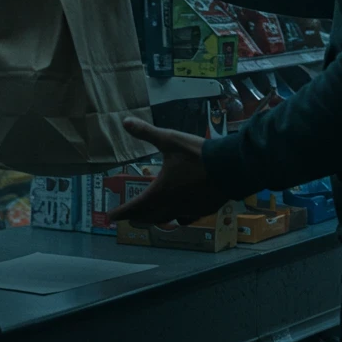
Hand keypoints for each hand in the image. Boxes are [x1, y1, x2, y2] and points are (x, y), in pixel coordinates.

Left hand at [109, 118, 226, 223]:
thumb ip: (147, 132)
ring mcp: (189, 210)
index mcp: (160, 192)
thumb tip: (125, 121)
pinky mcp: (203, 210)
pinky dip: (178, 217)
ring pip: (167, 220)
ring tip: (151, 216)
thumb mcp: (170, 140)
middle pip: (149, 217)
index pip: (134, 207)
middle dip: (136, 217)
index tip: (111, 217)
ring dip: (155, 219)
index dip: (121, 212)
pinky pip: (185, 218)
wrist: (230, 166)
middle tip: (128, 216)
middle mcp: (171, 205)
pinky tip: (181, 213)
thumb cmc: (197, 154)